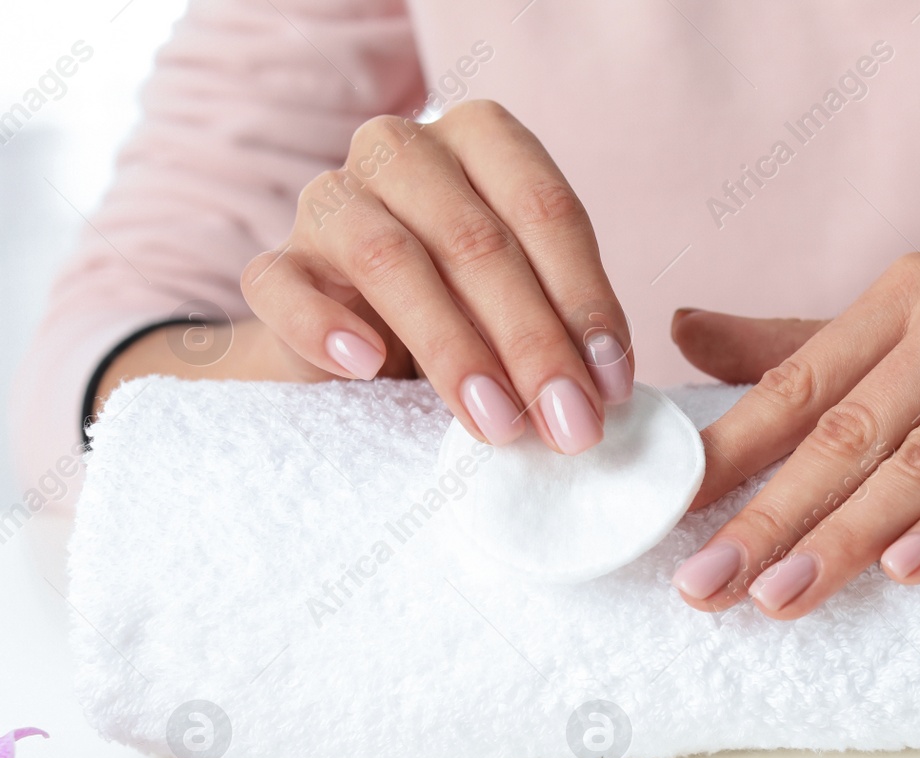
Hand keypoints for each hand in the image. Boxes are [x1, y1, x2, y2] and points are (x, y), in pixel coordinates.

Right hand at [238, 100, 630, 452]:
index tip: (611, 386)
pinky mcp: (277, 261)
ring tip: (497, 423)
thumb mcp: (526, 305)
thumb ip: (564, 324)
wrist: (358, 343)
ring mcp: (331, 198)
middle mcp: (404, 150)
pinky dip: (325, 327)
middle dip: (533, 343)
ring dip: (452, 349)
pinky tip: (367, 368)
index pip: (545, 210)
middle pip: (476, 241)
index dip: (585, 301)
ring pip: (390, 259)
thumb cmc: (467, 311)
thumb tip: (604, 389)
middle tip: (568, 425)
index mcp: (484, 140)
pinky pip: (285, 286)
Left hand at [668, 252, 919, 618]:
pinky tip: (907, 571)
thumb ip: (814, 341)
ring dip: (847, 538)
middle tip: (705, 585)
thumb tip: (687, 333)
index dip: (731, 450)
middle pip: (853, 429)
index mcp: (916, 291)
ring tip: (780, 599)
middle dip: (770, 515)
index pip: (802, 377)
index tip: (669, 517)